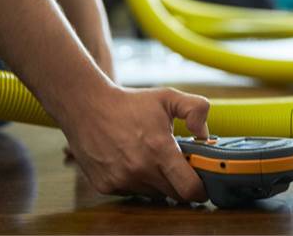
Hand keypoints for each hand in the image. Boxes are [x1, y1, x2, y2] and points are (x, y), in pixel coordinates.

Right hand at [63, 85, 210, 201]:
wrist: (87, 107)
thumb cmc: (129, 103)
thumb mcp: (168, 97)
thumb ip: (196, 109)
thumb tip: (205, 135)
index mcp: (159, 150)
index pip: (189, 188)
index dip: (200, 189)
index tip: (202, 183)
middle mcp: (140, 169)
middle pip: (173, 195)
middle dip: (180, 183)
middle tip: (176, 166)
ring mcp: (122, 180)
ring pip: (153, 195)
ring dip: (157, 182)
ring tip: (150, 159)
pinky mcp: (106, 186)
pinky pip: (131, 192)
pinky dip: (136, 182)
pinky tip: (130, 162)